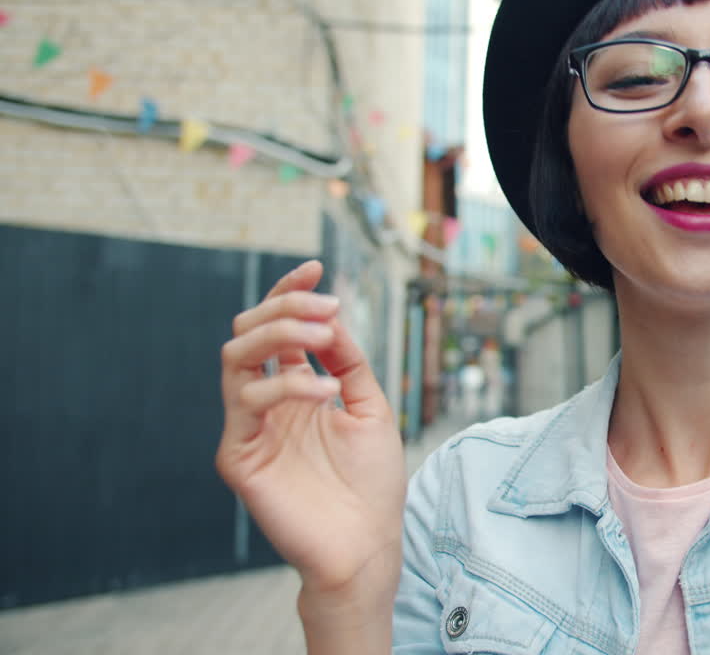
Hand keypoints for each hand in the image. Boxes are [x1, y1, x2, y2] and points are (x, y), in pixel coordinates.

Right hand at [216, 260, 405, 604]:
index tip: (316, 268)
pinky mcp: (239, 456)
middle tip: (326, 308)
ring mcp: (249, 429)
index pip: (279, 329)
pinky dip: (286, 385)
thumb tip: (332, 314)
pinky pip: (246, 404)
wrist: (366, 544)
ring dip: (280, 335)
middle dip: (285, 308)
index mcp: (295, 390)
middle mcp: (267, 404)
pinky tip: (325, 391)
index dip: (290, 294)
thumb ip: (350, 361)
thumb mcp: (371, 407)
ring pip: (235, 357)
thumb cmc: (372, 483)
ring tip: (326, 339)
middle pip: (249, 333)